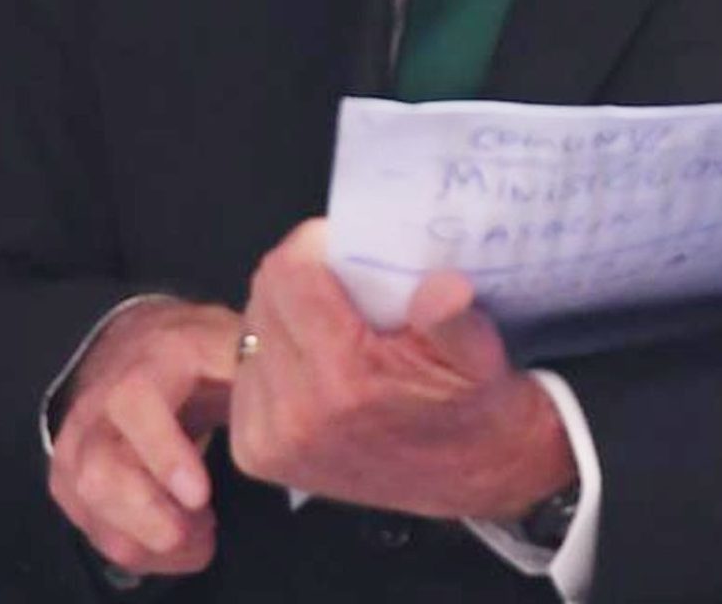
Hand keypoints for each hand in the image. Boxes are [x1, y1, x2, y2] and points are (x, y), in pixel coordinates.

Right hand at [48, 297, 243, 576]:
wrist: (132, 345)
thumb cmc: (194, 352)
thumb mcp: (228, 340)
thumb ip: (254, 362)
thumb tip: (290, 394)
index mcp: (148, 362)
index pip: (137, 402)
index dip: (165, 454)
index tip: (199, 496)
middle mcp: (100, 402)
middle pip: (100, 472)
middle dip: (153, 518)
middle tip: (206, 529)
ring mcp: (78, 443)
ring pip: (93, 508)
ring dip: (150, 539)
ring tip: (200, 533)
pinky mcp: (68, 477)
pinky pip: (95, 530)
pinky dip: (141, 550)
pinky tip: (177, 539)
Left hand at [227, 220, 571, 521]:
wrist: (468, 475)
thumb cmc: (468, 407)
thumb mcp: (478, 356)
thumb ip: (454, 318)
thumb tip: (443, 287)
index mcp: (345, 380)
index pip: (287, 274)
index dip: (312, 246)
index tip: (340, 247)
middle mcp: (296, 413)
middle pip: (264, 295)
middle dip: (298, 278)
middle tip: (340, 286)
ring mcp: (269, 438)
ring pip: (249, 330)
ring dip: (282, 316)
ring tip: (328, 326)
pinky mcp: (255, 452)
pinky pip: (244, 370)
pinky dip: (271, 355)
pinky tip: (308, 361)